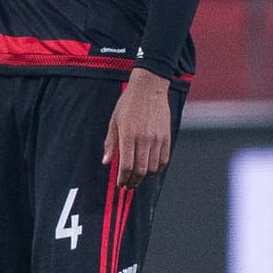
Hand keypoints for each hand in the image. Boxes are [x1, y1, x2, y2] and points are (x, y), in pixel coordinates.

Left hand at [103, 69, 172, 187]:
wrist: (150, 88)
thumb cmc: (129, 103)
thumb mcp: (114, 122)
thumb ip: (111, 143)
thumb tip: (106, 161)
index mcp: (128, 135)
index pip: (126, 166)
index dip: (123, 179)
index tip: (120, 183)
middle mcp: (144, 139)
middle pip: (140, 170)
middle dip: (133, 182)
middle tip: (128, 185)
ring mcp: (157, 138)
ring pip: (152, 167)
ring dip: (144, 177)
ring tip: (138, 178)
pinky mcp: (167, 136)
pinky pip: (164, 159)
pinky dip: (157, 168)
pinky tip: (150, 169)